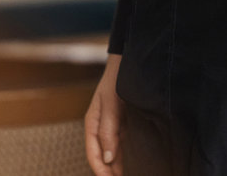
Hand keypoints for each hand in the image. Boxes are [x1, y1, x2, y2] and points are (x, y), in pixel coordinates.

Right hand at [85, 54, 123, 175]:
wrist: (130, 61)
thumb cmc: (117, 79)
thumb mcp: (111, 103)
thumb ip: (109, 130)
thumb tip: (107, 158)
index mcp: (92, 124)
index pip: (94, 155)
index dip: (101, 172)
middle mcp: (101, 128)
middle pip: (102, 158)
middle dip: (109, 173)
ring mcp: (112, 127)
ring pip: (113, 154)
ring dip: (118, 169)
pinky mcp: (123, 125)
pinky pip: (122, 146)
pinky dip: (125, 159)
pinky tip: (134, 167)